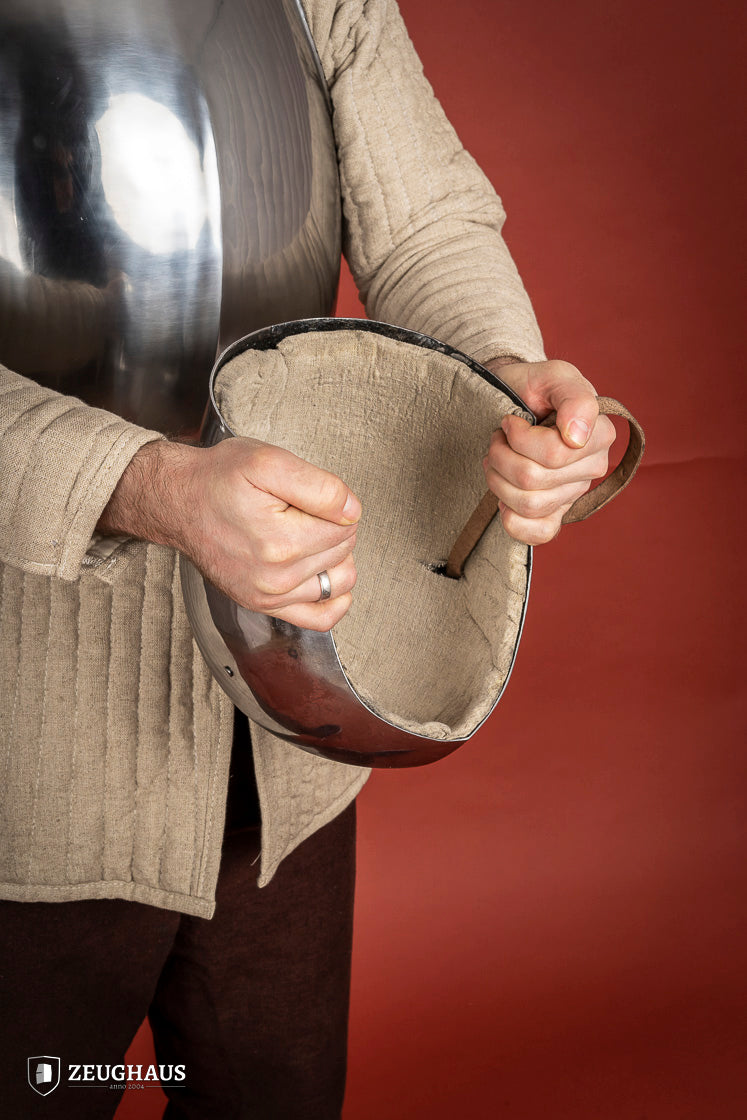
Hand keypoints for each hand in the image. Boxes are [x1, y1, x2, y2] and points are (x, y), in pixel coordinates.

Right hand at [99, 437, 360, 629]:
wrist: (178, 502)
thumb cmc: (218, 480)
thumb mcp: (268, 462)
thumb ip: (320, 487)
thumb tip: (352, 511)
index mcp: (281, 542)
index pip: (347, 526)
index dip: (334, 505)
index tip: (305, 496)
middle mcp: (276, 577)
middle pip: (344, 552)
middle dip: (331, 527)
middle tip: (297, 511)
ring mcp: (270, 597)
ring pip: (339, 582)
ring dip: (334, 558)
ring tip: (306, 536)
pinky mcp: (264, 605)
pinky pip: (321, 618)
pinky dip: (333, 598)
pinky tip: (323, 573)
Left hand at [483, 358, 615, 544]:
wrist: (511, 398)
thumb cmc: (533, 386)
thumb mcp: (554, 375)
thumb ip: (574, 396)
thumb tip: (577, 437)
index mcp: (599, 435)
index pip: (553, 455)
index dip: (519, 439)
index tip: (510, 422)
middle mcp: (592, 467)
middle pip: (534, 481)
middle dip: (502, 457)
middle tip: (497, 439)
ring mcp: (573, 493)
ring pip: (529, 504)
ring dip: (499, 481)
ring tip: (496, 460)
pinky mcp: (555, 514)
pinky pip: (539, 533)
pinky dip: (514, 521)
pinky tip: (504, 500)